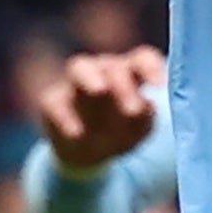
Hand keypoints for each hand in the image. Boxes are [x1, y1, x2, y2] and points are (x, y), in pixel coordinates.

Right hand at [35, 46, 165, 170]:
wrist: (87, 152)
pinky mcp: (51, 101)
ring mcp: (75, 82)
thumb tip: (148, 106)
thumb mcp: (138, 130)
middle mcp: (103, 70)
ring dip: (90, 78)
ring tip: (99, 90)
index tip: (160, 86)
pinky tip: (76, 134)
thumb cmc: (121, 131)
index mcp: (130, 73)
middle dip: (124, 85)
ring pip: (79, 68)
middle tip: (132, 109)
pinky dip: (64, 117)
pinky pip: (53, 102)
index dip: (152, 68)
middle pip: (113, 66)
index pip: (143, 60)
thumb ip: (144, 118)